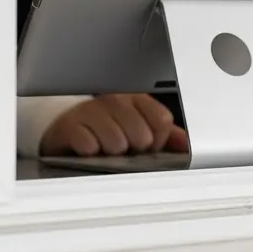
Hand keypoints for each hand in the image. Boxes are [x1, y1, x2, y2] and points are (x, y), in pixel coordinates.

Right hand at [40, 94, 188, 155]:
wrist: (66, 128)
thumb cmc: (105, 128)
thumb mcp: (137, 127)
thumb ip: (164, 135)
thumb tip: (186, 144)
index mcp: (135, 98)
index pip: (162, 120)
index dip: (158, 140)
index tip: (148, 145)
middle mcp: (115, 100)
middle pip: (142, 136)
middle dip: (134, 149)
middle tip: (123, 147)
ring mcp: (91, 110)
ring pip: (117, 144)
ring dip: (112, 153)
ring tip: (104, 148)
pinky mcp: (70, 125)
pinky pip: (90, 147)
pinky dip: (90, 154)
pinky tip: (88, 148)